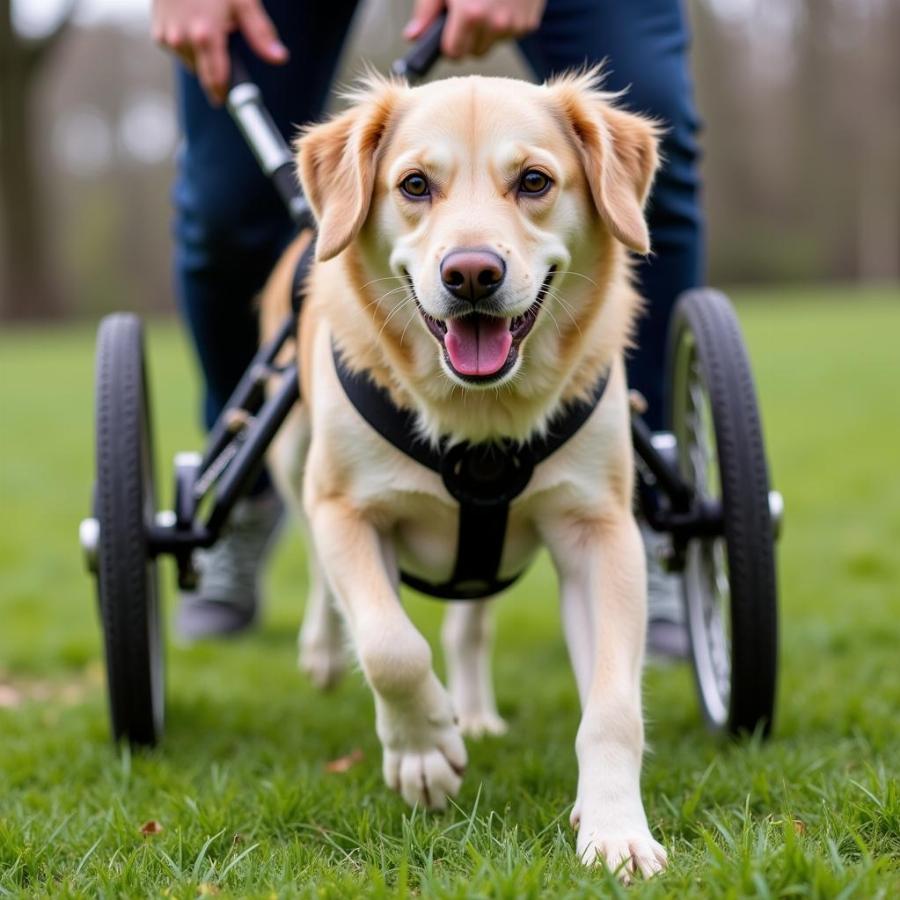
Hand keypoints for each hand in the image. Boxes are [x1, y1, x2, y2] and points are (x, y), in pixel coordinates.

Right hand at [151, 0, 287, 105]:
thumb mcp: (242, 1)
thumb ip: (260, 33)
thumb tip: (280, 58)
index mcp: (206, 36)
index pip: (217, 80)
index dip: (225, 94)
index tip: (232, 104)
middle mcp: (183, 41)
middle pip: (204, 75)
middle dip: (215, 78)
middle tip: (225, 74)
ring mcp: (168, 38)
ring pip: (191, 64)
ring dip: (202, 59)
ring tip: (210, 37)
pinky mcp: (158, 33)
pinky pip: (179, 52)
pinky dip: (188, 47)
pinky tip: (193, 29)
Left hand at [404, 0, 545, 58]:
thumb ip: (426, 10)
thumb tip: (413, 36)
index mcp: (471, 15)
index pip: (454, 53)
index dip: (448, 43)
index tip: (447, 34)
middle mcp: (495, 24)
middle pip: (474, 52)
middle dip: (468, 38)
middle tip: (467, 13)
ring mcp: (514, 26)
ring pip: (492, 44)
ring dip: (487, 31)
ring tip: (486, 3)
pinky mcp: (528, 24)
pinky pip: (510, 35)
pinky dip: (505, 23)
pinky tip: (502, 2)